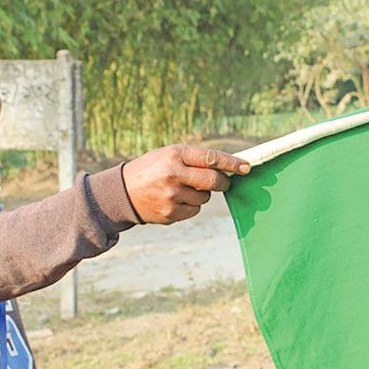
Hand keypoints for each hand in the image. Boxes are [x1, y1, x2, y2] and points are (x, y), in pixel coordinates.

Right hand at [122, 145, 249, 223]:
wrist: (122, 192)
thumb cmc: (152, 169)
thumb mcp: (168, 155)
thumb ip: (194, 160)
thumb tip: (228, 169)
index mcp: (173, 155)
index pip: (210, 158)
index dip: (231, 163)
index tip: (246, 167)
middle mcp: (173, 174)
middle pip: (213, 181)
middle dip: (223, 182)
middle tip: (224, 182)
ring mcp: (171, 196)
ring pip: (205, 198)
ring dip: (202, 194)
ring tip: (184, 189)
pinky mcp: (170, 213)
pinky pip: (194, 211)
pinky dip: (191, 206)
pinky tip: (176, 200)